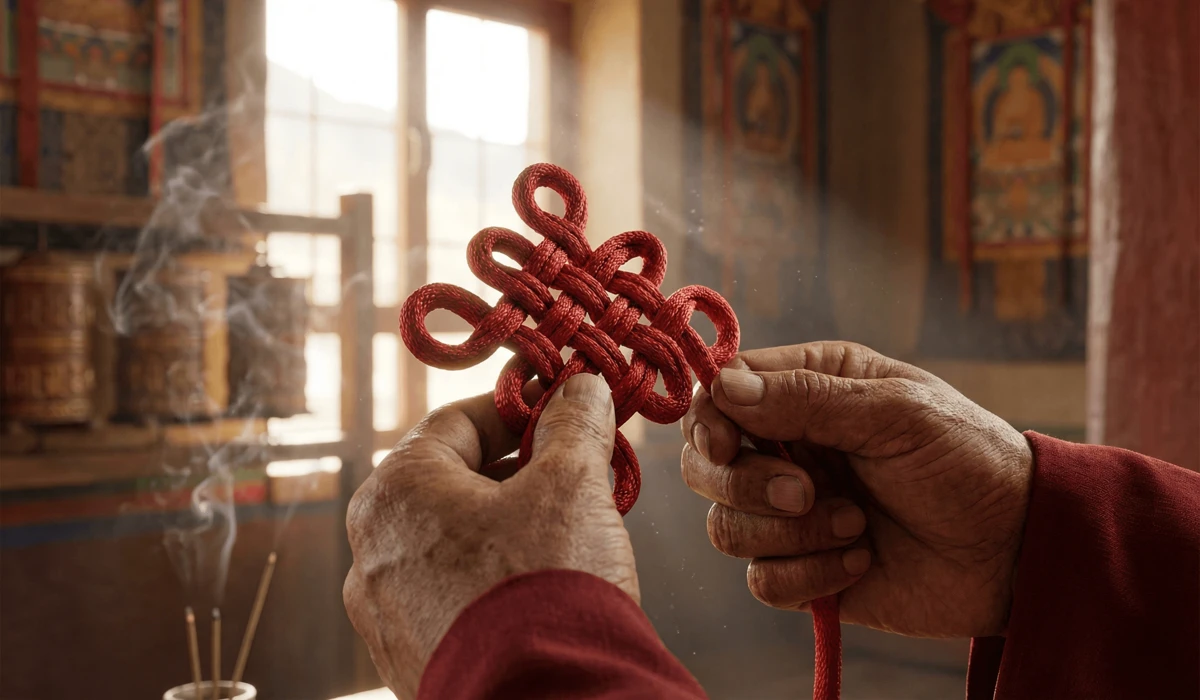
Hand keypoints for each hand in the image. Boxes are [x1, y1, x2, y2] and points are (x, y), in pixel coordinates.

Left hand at [344, 373, 636, 697]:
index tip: (563, 407)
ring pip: (453, 544)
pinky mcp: (410, 659)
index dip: (519, 406)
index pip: (457, 421)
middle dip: (521, 471)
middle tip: (578, 471)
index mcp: (395, 493)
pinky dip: (495, 580)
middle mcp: (371, 552)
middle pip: (453, 483)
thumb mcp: (571, 484)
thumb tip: (580, 389)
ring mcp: (386, 614)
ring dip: (510, 526)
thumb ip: (573, 423)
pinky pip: (452, 598)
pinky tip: (544, 589)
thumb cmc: (545, 584)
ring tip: (570, 532)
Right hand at [680, 341, 1032, 637]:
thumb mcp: (897, 412)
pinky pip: (762, 580)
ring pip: (726, 526)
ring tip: (857, 525)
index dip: (710, 421)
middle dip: (747, 485)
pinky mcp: (804, 569)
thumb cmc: (968, 461)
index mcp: (809, 388)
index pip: (721, 394)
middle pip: (705, 465)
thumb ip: (808, 397)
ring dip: (791, 533)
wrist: (1017, 552)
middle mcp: (789, 446)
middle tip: (807, 491)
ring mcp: (792, 511)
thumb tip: (722, 386)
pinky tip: (862, 560)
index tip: (729, 446)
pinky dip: (809, 575)